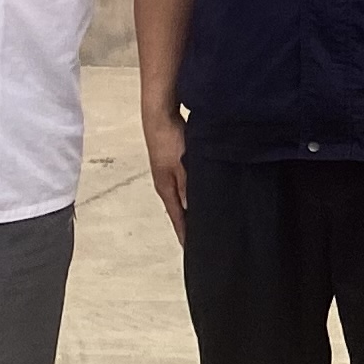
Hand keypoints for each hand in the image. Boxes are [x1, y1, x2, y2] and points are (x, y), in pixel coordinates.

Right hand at [142, 112, 189, 243]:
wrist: (160, 115)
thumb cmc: (170, 139)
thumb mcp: (182, 165)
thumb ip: (187, 187)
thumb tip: (189, 209)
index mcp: (166, 188)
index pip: (176, 216)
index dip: (184, 232)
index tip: (191, 248)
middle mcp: (166, 183)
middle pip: (179, 208)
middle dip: (189, 222)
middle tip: (202, 236)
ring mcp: (169, 172)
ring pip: (183, 195)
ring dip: (191, 206)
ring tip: (203, 218)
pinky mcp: (174, 162)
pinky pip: (185, 183)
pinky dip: (191, 191)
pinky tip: (201, 191)